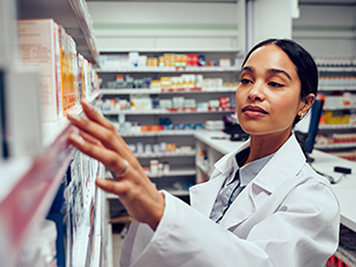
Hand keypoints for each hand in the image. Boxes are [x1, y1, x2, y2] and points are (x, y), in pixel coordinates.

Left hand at [67, 99, 164, 229]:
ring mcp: (129, 175)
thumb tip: (84, 134)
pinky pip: (119, 188)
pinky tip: (97, 181)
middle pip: (109, 138)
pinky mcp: (130, 192)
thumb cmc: (135, 184)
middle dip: (89, 126)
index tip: (83, 103)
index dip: (96, 116)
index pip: (110, 129)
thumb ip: (103, 149)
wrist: (154, 206)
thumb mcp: (119, 164)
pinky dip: (108, 184)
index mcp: (124, 152)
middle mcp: (127, 160)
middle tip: (72, 116)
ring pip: (112, 158)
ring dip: (92, 148)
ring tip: (75, 140)